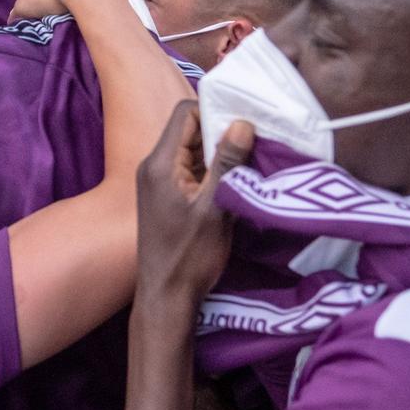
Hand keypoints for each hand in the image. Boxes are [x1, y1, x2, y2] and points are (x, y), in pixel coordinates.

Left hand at [134, 103, 252, 309]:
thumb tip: (242, 123)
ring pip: (193, 150)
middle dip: (222, 132)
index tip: (245, 123)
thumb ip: (227, 163)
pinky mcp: (167, 196)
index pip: (186, 113)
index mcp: (160, 163)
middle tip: (255, 141)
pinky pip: (192, 169)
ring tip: (251, 160)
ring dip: (220, 153)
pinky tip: (236, 179)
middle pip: (190, 130)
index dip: (216, 111)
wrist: (166, 297)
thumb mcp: (215, 208)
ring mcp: (159, 182)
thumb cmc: (189, 256)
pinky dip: (213, 170)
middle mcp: (154, 166)